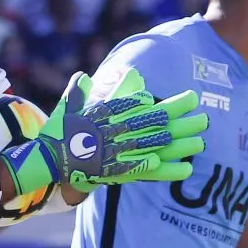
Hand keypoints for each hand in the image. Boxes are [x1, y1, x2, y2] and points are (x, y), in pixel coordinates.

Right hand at [0, 68, 207, 194]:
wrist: (43, 161)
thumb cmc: (56, 134)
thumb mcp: (66, 108)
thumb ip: (77, 91)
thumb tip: (83, 75)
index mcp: (105, 113)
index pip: (144, 105)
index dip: (167, 102)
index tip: (189, 98)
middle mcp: (112, 130)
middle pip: (153, 124)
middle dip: (180, 122)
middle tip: (204, 119)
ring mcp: (113, 152)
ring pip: (151, 146)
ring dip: (177, 145)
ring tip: (199, 143)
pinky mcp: (112, 172)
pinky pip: (141, 171)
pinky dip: (162, 169)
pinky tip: (180, 169)